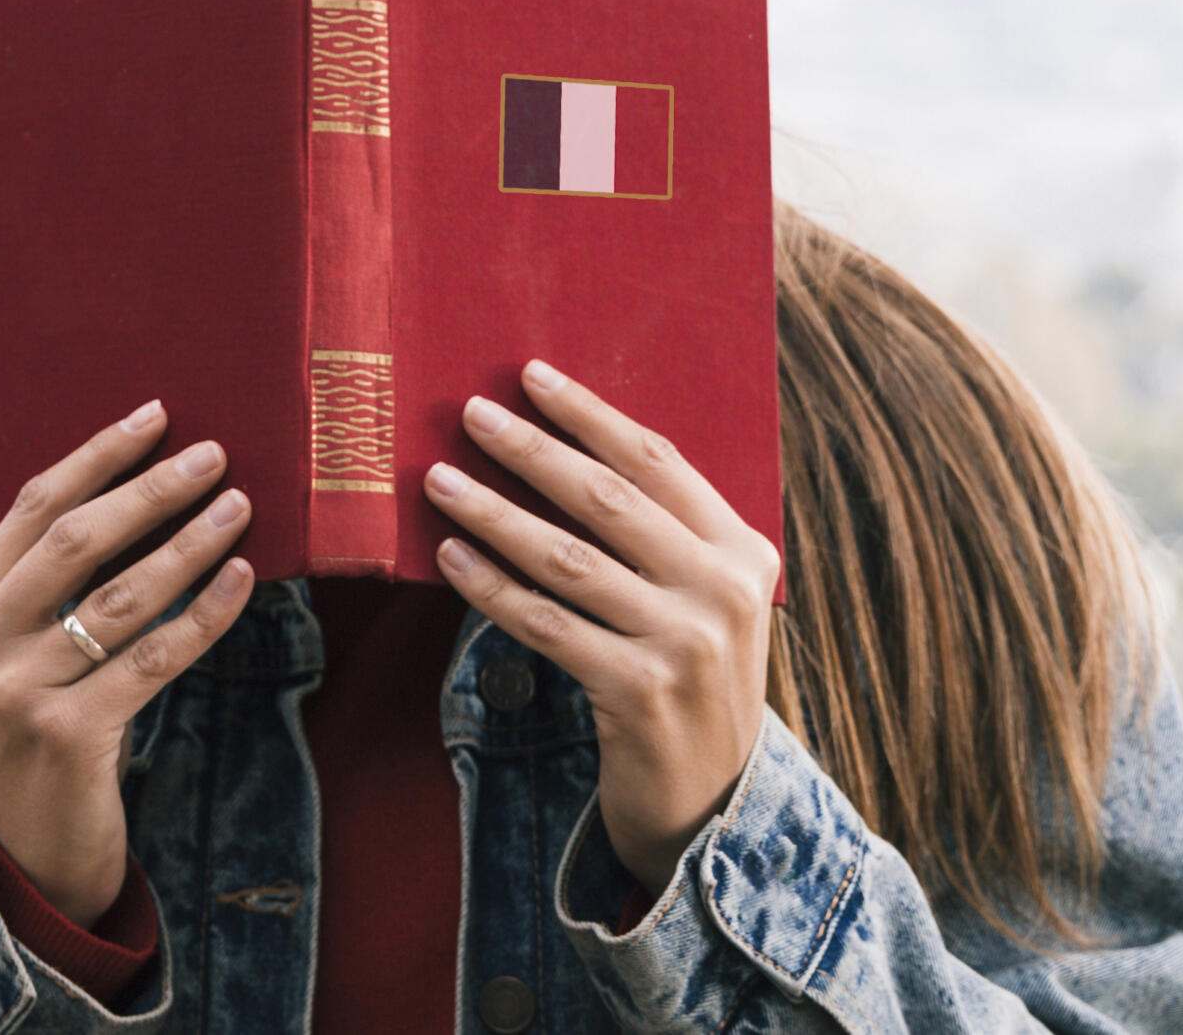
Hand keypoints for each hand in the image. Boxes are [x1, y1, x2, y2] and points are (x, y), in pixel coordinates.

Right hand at [0, 401, 254, 925]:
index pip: (33, 506)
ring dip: (189, 544)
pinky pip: (154, 656)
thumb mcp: (22, 652)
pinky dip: (204, 613)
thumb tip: (146, 490)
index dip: (98, 455)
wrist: (28, 849)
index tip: (157, 415)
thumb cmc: (43, 728)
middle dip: (151, 489)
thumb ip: (53, 584)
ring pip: (122, 595)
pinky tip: (240, 580)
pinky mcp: (69, 734)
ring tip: (239, 508)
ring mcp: (19, 691)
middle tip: (214, 455)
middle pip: (76, 539)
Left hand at [422, 360, 780, 893]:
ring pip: (566, 557)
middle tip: (471, 413)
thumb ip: (663, 539)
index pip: (658, 461)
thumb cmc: (689, 684)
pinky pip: (545, 624)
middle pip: (608, 498)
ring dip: (495, 512)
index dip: (590, 415)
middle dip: (532, 449)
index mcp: (743, 550)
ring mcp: (683, 643)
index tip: (532, 377)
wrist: (711, 804)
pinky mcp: (637, 692)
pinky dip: (491, 588)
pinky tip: (450, 558)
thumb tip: (561, 454)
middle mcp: (722, 590)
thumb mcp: (704, 603)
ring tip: (438, 480)